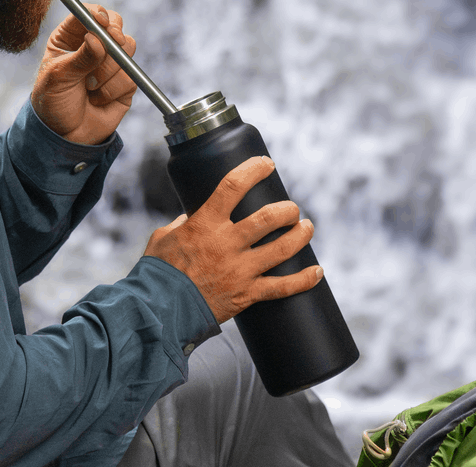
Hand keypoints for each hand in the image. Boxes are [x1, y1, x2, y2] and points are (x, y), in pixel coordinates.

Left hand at [31, 4, 137, 144]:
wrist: (65, 135)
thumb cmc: (53, 102)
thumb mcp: (59, 78)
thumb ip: (79, 58)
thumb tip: (97, 38)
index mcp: (70, 38)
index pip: (88, 14)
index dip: (97, 14)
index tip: (101, 22)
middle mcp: (93, 46)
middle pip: (115, 26)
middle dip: (113, 38)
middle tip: (108, 47)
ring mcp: (111, 63)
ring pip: (127, 49)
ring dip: (109, 71)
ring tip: (90, 87)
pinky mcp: (125, 82)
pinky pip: (130, 76)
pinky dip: (113, 89)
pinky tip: (98, 99)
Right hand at [143, 156, 322, 323]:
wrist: (159, 311)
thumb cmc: (158, 272)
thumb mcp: (164, 236)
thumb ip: (183, 223)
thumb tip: (194, 216)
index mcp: (204, 224)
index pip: (233, 186)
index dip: (253, 170)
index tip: (266, 163)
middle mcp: (226, 244)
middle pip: (268, 217)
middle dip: (287, 209)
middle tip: (292, 209)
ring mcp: (240, 270)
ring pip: (282, 248)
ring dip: (300, 236)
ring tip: (306, 227)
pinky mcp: (247, 294)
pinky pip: (282, 287)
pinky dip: (304, 280)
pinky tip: (317, 271)